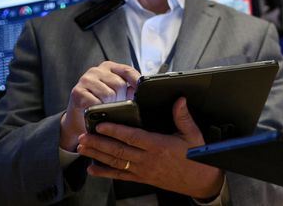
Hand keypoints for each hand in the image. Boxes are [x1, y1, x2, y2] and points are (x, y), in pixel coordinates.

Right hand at [59, 61, 139, 151]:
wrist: (79, 118)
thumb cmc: (102, 104)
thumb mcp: (117, 94)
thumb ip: (129, 89)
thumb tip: (141, 92)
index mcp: (110, 67)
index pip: (128, 70)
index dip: (136, 81)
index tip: (142, 92)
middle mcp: (97, 70)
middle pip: (119, 84)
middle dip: (121, 98)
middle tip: (116, 106)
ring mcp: (86, 79)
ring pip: (108, 94)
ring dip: (109, 106)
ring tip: (106, 109)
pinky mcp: (77, 91)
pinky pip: (95, 103)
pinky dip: (98, 110)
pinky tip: (96, 111)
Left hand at [77, 97, 223, 200]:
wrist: (199, 181)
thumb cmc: (196, 157)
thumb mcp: (193, 134)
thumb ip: (182, 116)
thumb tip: (179, 100)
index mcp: (158, 145)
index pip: (132, 137)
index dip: (115, 130)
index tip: (101, 125)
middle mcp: (147, 159)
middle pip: (118, 150)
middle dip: (98, 143)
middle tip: (83, 136)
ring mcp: (143, 170)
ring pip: (115, 162)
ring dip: (97, 155)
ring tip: (83, 148)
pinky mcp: (142, 178)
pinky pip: (120, 176)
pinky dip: (105, 173)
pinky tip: (93, 169)